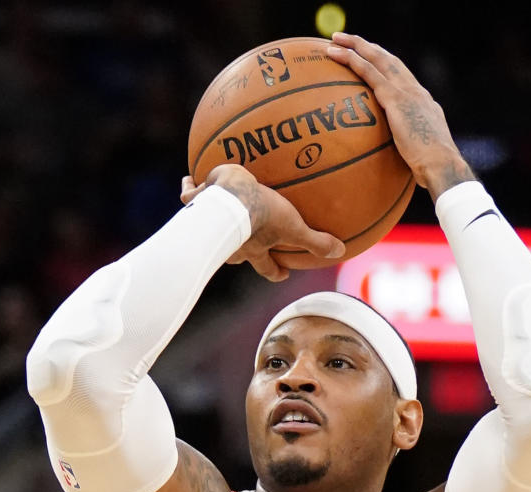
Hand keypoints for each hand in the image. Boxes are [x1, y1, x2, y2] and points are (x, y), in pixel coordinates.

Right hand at [180, 165, 343, 281]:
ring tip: (214, 213)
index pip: (266, 266)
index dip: (275, 271)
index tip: (283, 273)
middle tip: (242, 246)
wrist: (230, 198)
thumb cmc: (262, 217)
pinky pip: (190, 194)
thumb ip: (315, 241)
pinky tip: (189, 179)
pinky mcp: (197, 200)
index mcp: (254, 248)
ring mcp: (211, 223)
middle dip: (239, 253)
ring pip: (213, 228)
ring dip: (215, 224)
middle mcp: (231, 241)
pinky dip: (190, 187)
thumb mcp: (293, 227)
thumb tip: (341, 252)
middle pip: (235, 253)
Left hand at [325, 34, 473, 199]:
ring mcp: (407, 92)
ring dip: (356, 46)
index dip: (385, 66)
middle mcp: (416, 91)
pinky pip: (370, 73)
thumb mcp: (420, 159)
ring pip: (378, 60)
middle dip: (368, 48)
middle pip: (389, 61)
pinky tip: (337, 54)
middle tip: (347, 40)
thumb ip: (407, 154)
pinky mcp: (396, 98)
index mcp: (423, 103)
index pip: (401, 78)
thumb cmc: (433, 172)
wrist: (442, 166)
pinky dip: (353, 61)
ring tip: (335, 40)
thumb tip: (396, 169)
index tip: (370, 60)